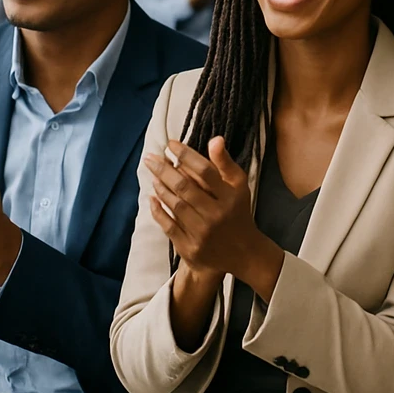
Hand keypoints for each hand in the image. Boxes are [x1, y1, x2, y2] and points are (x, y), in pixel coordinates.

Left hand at [146, 137, 282, 299]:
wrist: (243, 253)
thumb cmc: (238, 212)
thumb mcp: (239, 186)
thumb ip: (225, 163)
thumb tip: (215, 139)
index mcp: (230, 197)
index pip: (205, 171)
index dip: (186, 155)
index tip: (171, 144)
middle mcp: (216, 215)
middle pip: (185, 188)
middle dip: (164, 170)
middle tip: (150, 157)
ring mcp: (202, 234)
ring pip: (175, 206)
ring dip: (161, 188)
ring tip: (152, 173)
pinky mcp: (190, 249)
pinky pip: (169, 227)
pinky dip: (158, 211)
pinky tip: (152, 198)